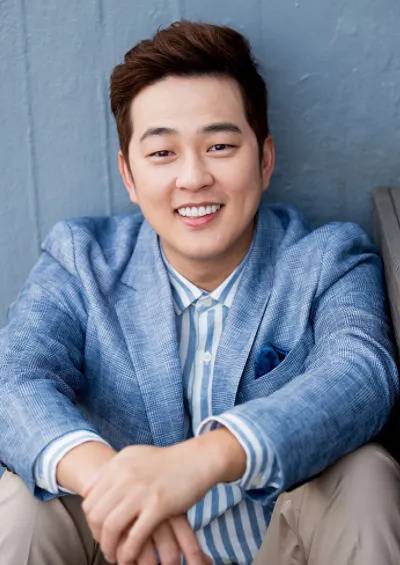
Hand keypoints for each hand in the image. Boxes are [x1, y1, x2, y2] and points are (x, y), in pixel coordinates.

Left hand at [81, 441, 214, 562]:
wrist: (196, 459)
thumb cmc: (166, 462)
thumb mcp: (134, 457)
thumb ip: (113, 471)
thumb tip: (90, 490)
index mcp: (117, 465)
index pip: (89, 499)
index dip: (91, 520)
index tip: (99, 531)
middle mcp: (125, 476)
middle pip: (96, 514)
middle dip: (97, 536)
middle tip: (106, 547)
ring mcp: (141, 491)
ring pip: (111, 527)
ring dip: (109, 547)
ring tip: (115, 556)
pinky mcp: (158, 505)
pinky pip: (135, 535)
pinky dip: (128, 551)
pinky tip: (129, 558)